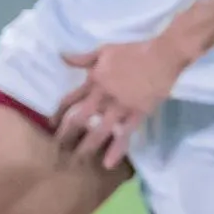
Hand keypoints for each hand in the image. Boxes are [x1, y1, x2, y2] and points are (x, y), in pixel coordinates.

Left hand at [54, 37, 189, 170]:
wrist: (162, 56)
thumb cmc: (134, 51)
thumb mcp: (104, 50)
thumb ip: (82, 58)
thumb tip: (61, 56)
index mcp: (94, 80)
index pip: (70, 99)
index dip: (59, 113)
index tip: (51, 125)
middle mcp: (102, 96)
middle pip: (79, 119)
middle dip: (67, 134)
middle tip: (58, 149)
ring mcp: (120, 107)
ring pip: (99, 130)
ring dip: (87, 146)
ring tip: (78, 160)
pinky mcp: (137, 114)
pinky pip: (124, 134)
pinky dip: (116, 149)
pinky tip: (108, 164)